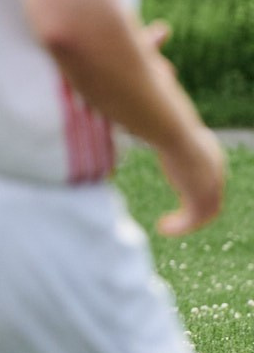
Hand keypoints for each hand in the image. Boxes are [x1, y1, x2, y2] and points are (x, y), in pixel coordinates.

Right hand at [156, 121, 226, 236]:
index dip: (195, 191)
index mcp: (210, 155)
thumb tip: (137, 126)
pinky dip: (179, 227)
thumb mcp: (165, 129)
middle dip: (193, 211)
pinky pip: (192, 220)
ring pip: (203, 214)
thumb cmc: (161, 124)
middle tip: (175, 218)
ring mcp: (211, 187)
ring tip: (164, 227)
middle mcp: (215, 172)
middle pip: (211, 200)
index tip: (179, 197)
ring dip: (185, 223)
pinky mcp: (201, 198)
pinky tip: (162, 228)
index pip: (209, 180)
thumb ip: (158, 133)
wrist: (173, 133)